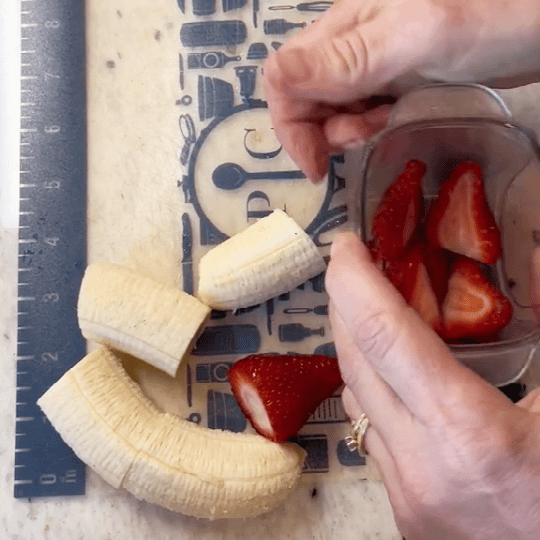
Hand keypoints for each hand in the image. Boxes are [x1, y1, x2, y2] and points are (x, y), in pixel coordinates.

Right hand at [263, 0, 539, 180]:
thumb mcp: (414, 39)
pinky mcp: (390, 75)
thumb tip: (275, 77)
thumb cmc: (489, 19)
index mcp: (341, 27)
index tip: (317, 165)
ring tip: (381, 126)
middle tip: (358, 143)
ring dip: (343, 130)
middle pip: (302, 97)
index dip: (290, 126)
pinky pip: (356, 108)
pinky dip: (363, 124)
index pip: (284, 80)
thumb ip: (344, 60)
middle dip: (319, 133)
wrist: (539, 18)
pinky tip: (389, 118)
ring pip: (328, 107)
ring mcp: (368, 60)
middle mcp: (346, 42)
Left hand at [325, 232, 539, 539]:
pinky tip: (393, 380)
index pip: (383, 333)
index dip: (354, 281)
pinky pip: (371, 436)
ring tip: (368, 313)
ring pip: (356, 400)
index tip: (344, 246)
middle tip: (351, 268)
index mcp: (469, 430)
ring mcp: (406, 493)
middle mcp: (421, 462)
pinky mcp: (405, 511)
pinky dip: (374, 394)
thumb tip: (535, 253)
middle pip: (355, 361)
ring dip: (356, 349)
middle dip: (344, 305)